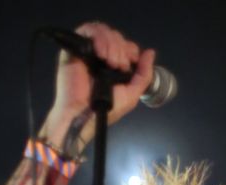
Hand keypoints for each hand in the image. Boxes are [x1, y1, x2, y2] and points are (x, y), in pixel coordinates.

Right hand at [46, 22, 154, 143]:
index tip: (130, 63)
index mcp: (114, 65)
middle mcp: (102, 56)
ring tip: (110, 63)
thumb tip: (150, 52)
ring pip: (104, 31)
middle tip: (119, 67)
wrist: (85, 114)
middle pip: (116, 36)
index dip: (130, 50)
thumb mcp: (132, 94)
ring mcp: (89, 51)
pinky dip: (99, 38)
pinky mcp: (76, 48)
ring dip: (112, 45)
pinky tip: (101, 54)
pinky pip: (89, 30)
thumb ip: (144, 74)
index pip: (125, 45)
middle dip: (122, 49)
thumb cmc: (106, 108)